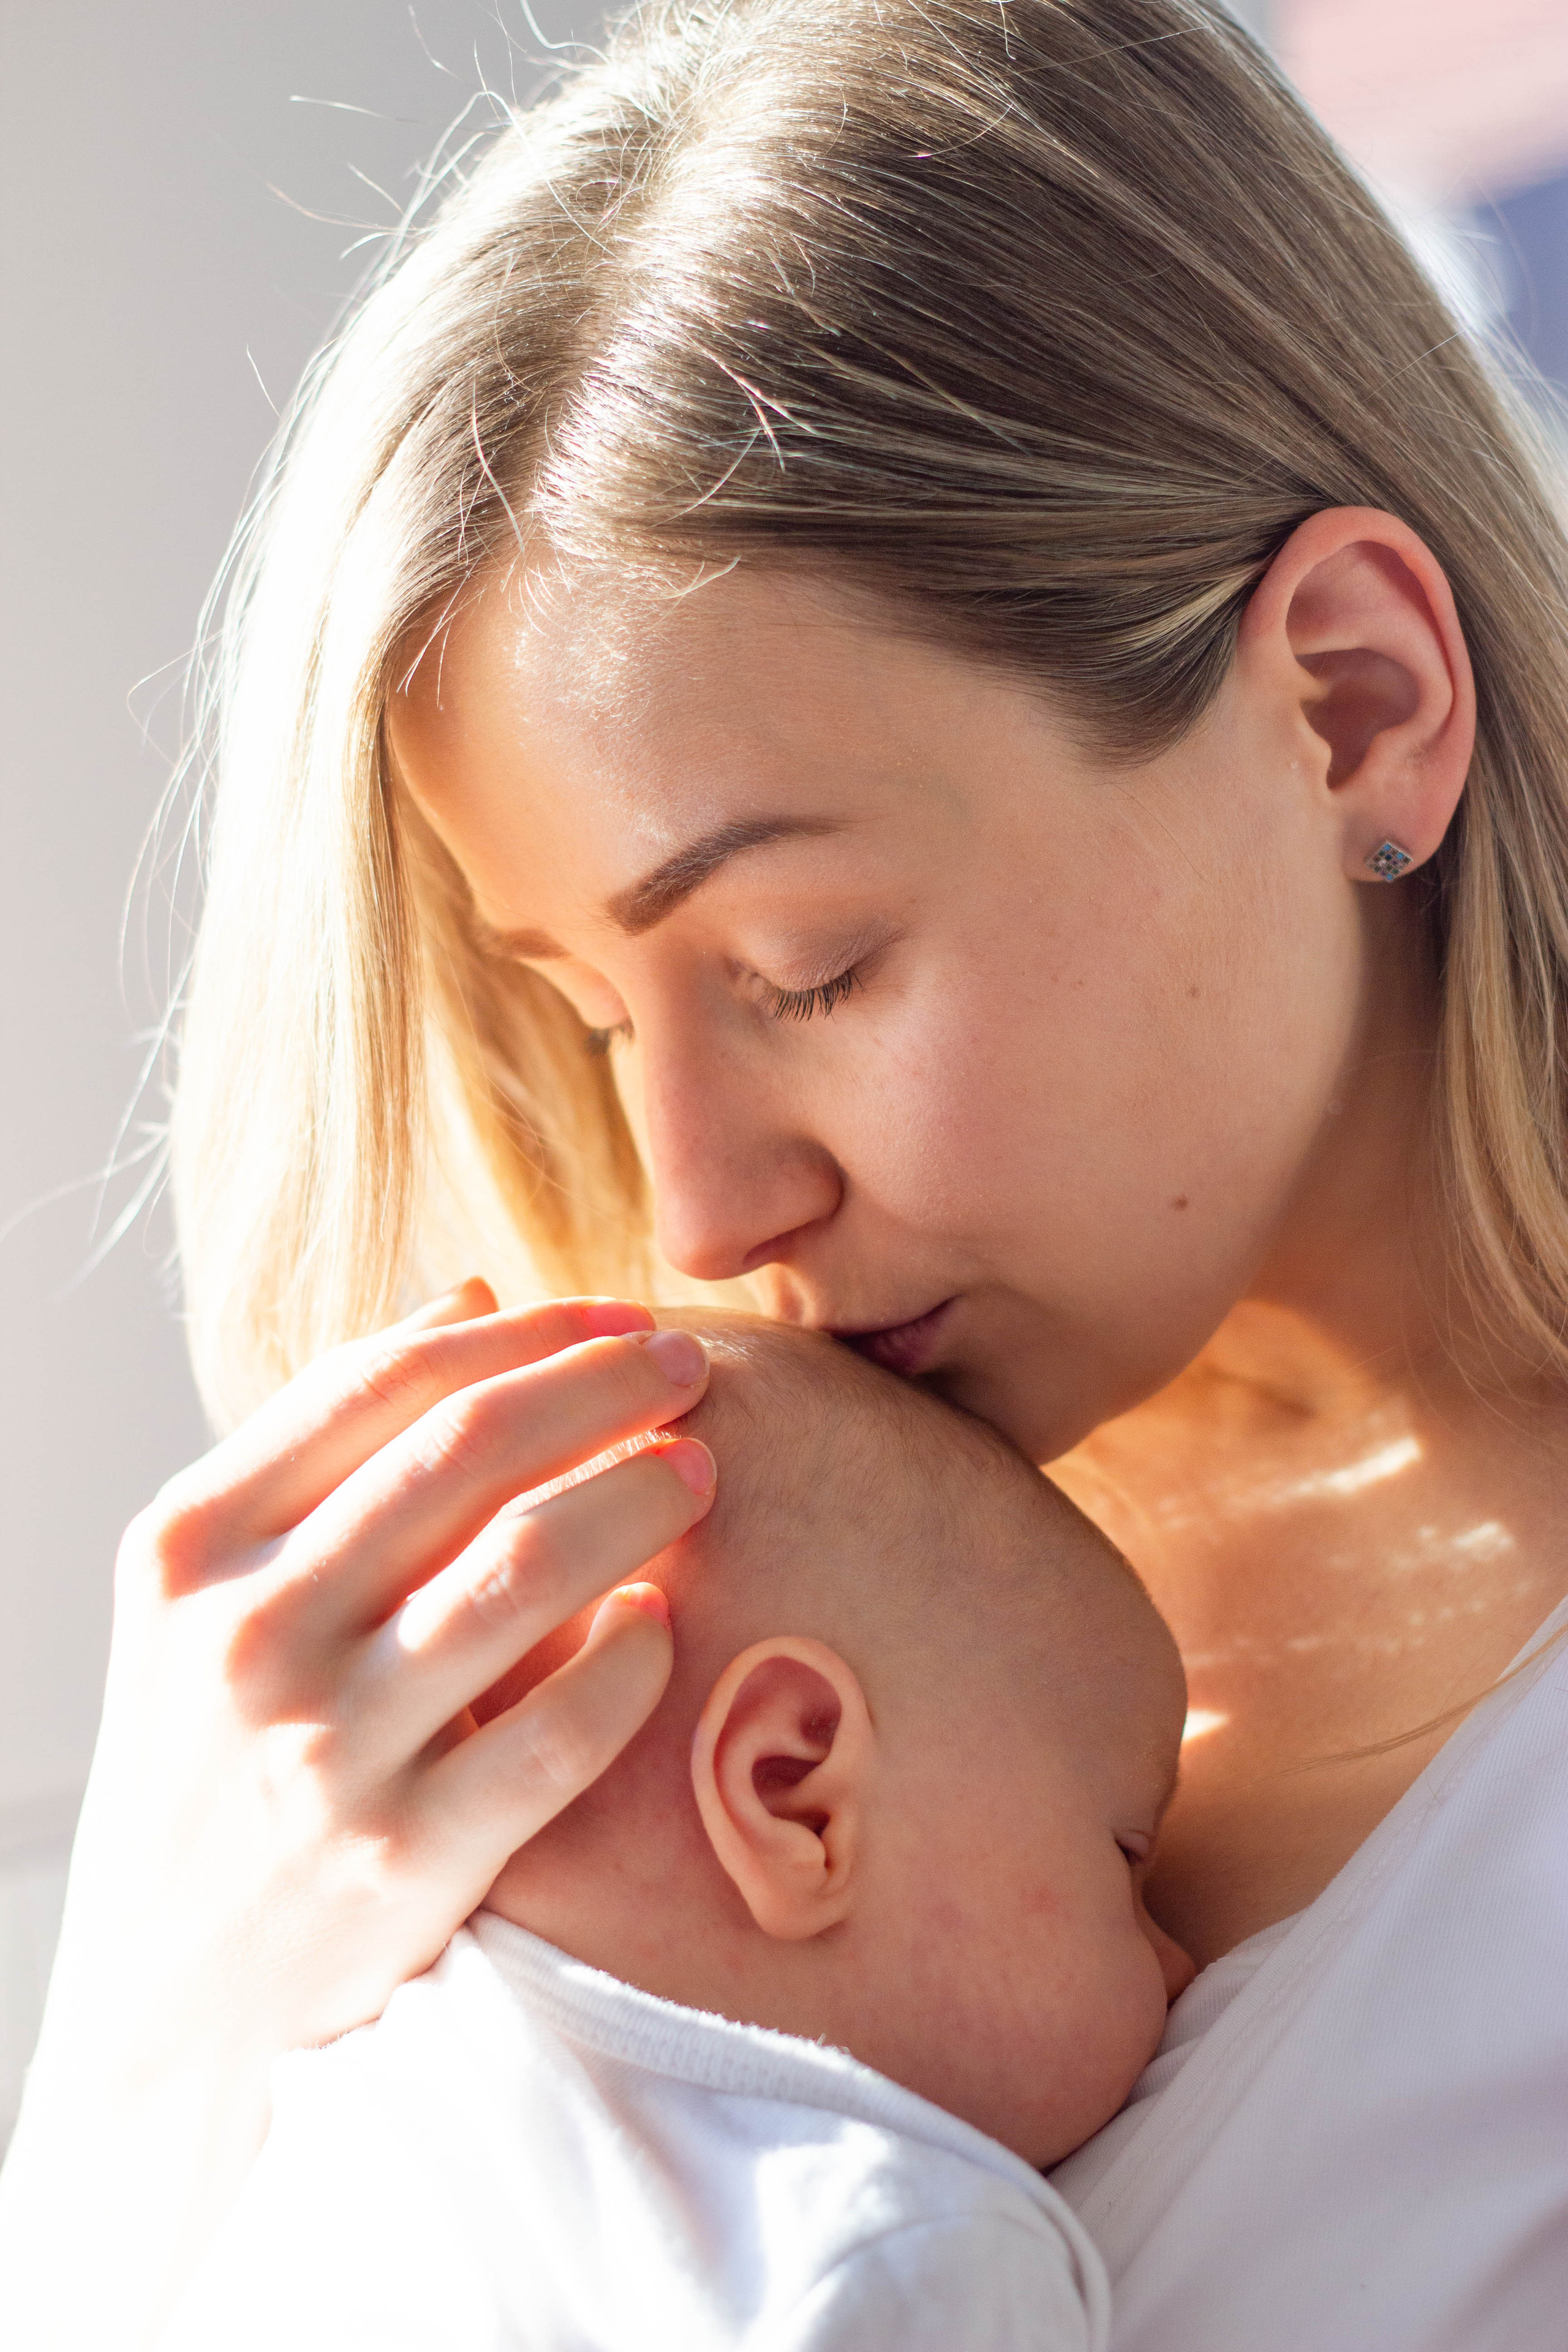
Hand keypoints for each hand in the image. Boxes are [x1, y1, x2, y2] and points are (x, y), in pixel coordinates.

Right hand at [0, 1280, 712, 2344]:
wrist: (169, 2008)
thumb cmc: (211, 1761)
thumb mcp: (206, 1593)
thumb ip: (321, 1442)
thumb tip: (467, 1298)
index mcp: (191, 1547)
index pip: (381, 1379)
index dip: (522, 1330)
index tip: (614, 1312)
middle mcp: (249, 1635)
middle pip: (466, 1448)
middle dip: (600, 1385)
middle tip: (687, 1366)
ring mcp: (326, 1751)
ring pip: (526, 1566)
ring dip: (636, 1494)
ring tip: (699, 1470)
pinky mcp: (406, 1860)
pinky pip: (562, 1729)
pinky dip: (632, 1657)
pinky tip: (664, 1621)